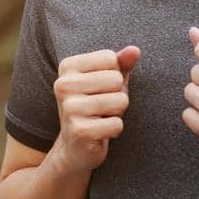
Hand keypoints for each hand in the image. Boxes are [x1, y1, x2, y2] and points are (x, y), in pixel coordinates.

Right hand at [53, 45, 140, 174]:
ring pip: (120, 101)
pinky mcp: (79, 131)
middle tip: (101, 107)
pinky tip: (99, 133)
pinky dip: (114, 130)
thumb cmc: (94, 108)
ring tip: (100, 118)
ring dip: (117, 113)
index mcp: (67, 67)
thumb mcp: (106, 81)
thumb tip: (135, 50)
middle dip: (117, 96)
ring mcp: (69, 108)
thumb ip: (121, 63)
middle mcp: (63, 85)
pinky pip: (117, 124)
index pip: (110, 58)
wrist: (74, 148)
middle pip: (116, 79)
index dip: (114, 76)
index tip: (99, 89)